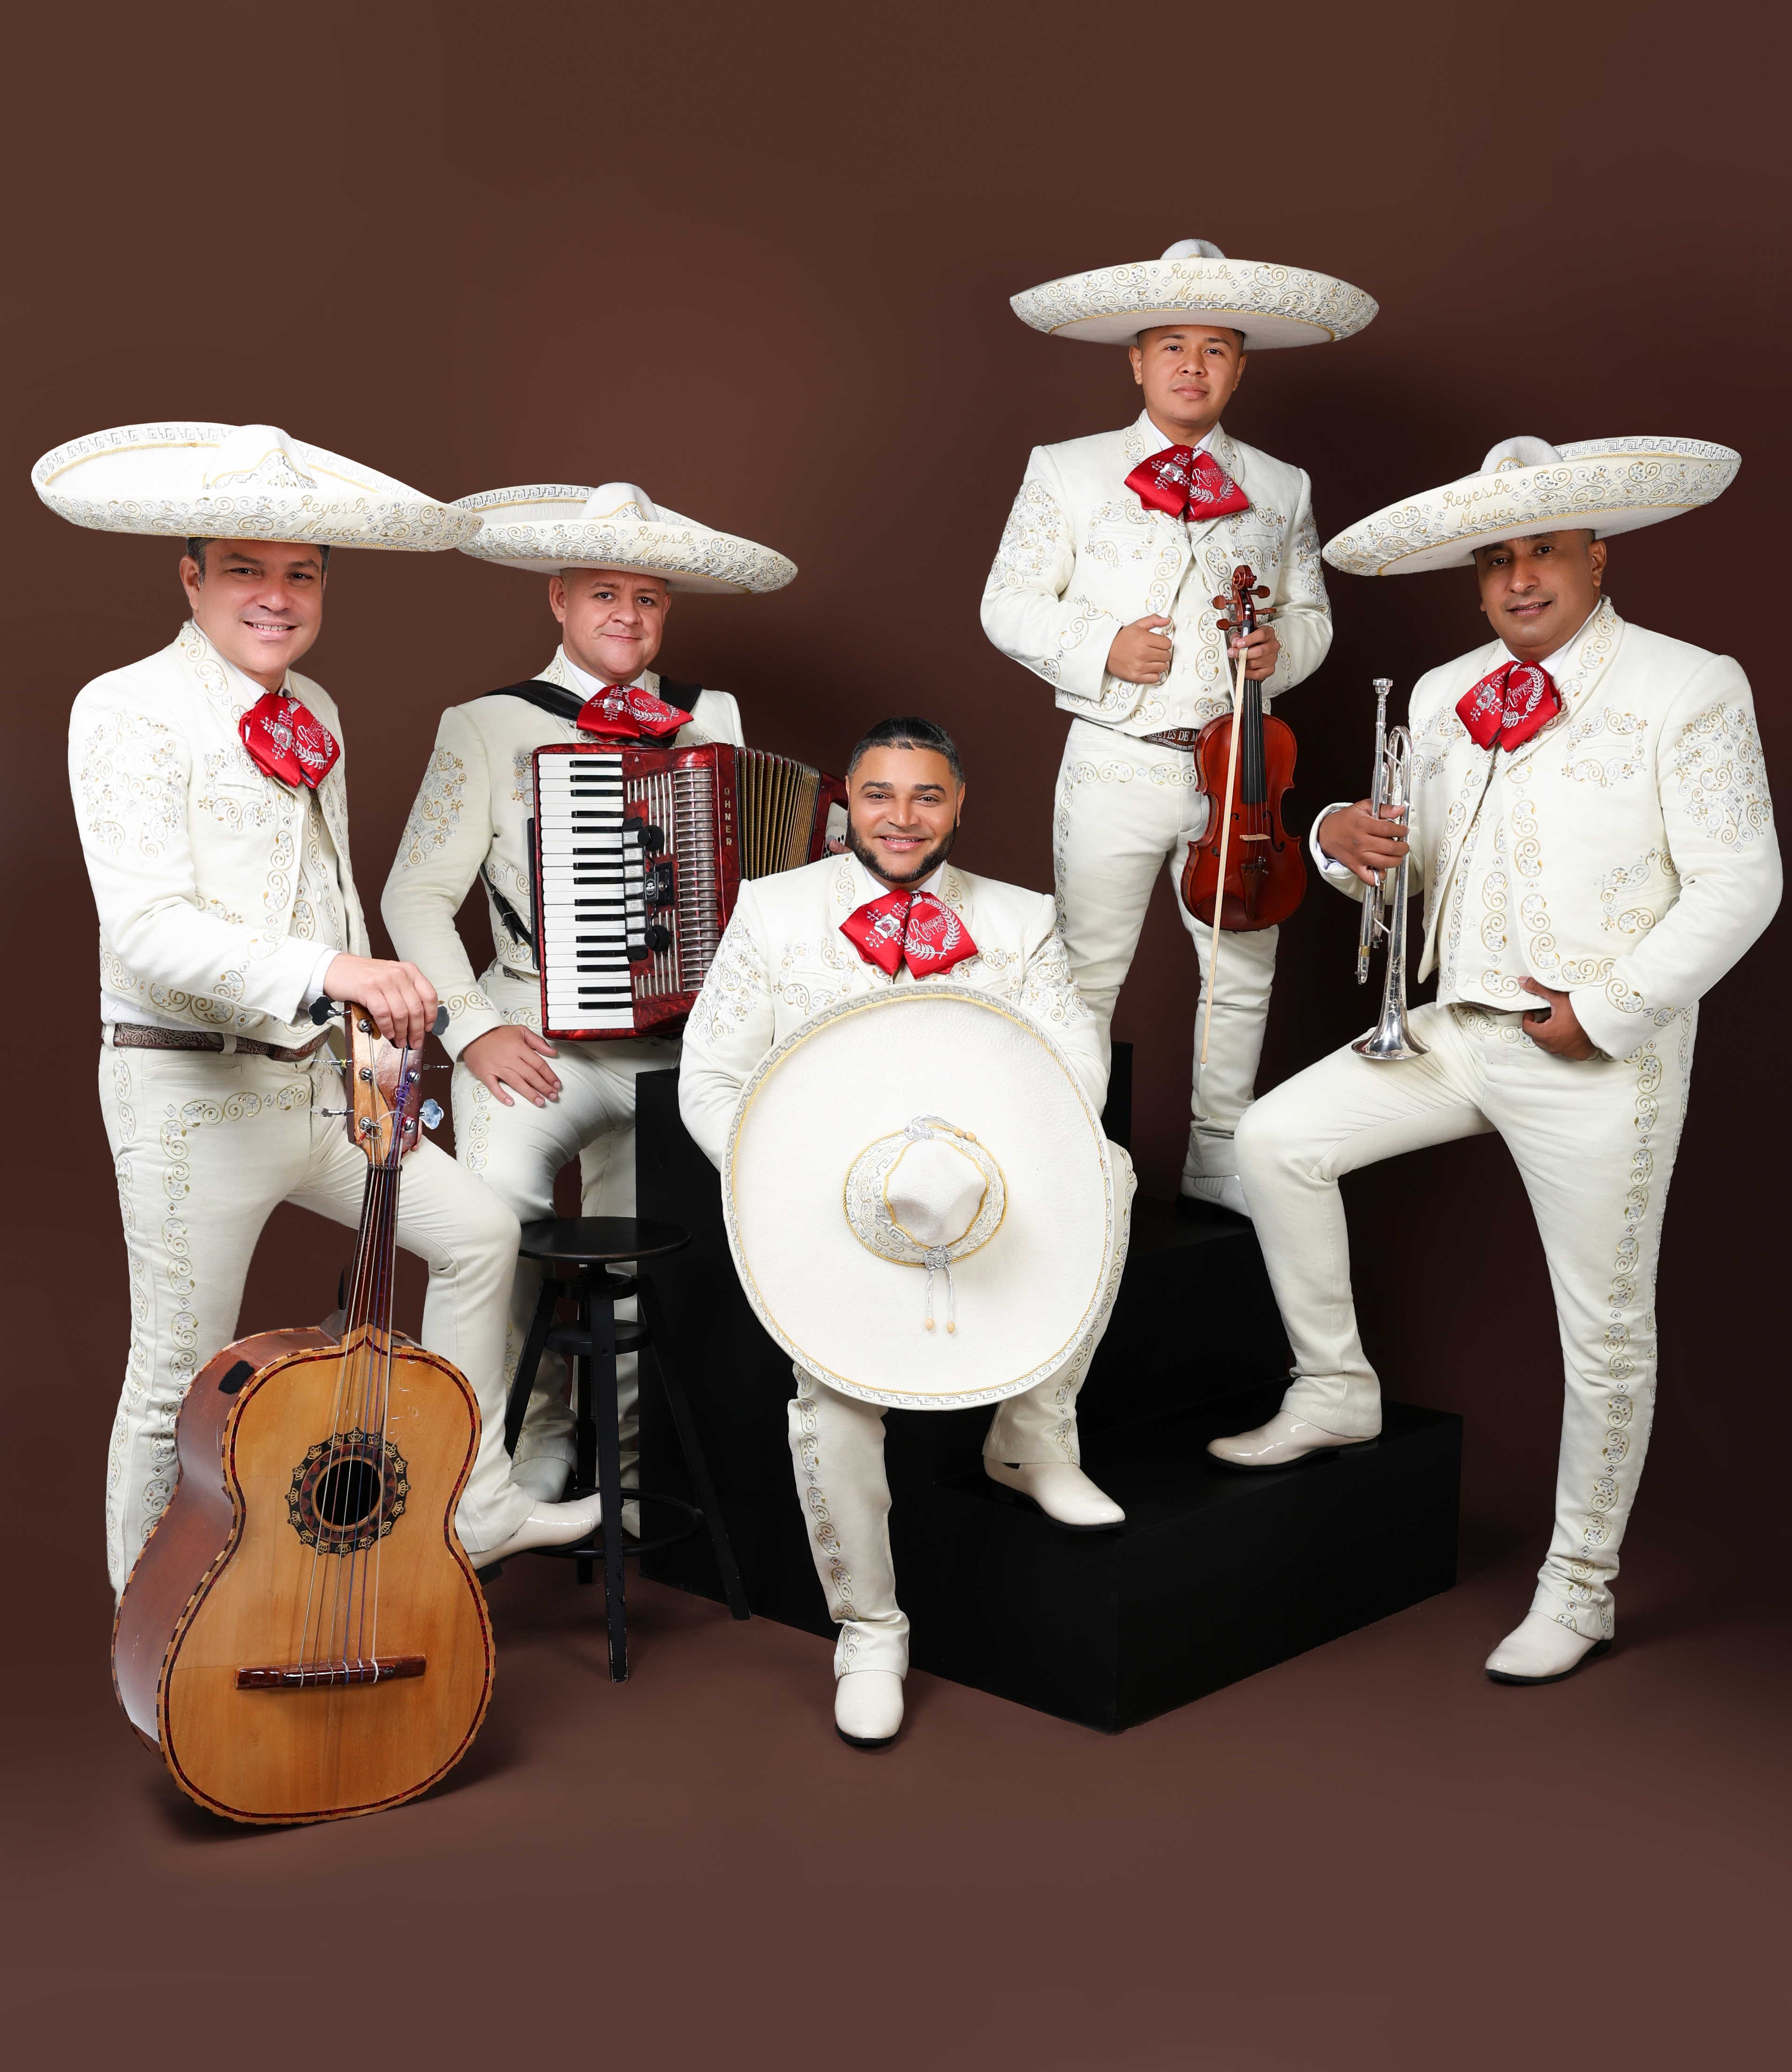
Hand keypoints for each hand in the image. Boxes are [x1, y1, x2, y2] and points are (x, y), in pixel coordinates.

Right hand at [323, 953, 438, 1049]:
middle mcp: (399, 974)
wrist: (335, 968)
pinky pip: (384, 1014)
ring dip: (401, 1032)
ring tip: (399, 1040)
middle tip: (414, 1041)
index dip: (431, 1016)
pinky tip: (387, 1033)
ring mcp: (384, 981)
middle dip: (416, 1030)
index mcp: (409, 970)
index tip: (428, 1027)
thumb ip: (404, 992)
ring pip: (401, 1014)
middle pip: (416, 1008)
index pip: (429, 996)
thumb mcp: (390, 977)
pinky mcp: (369, 989)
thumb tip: (417, 1018)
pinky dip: (387, 1027)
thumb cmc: (362, 975)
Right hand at [462, 1024, 561, 1106]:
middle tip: (553, 1096)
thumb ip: (538, 1042)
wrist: (473, 1033)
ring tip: (540, 1102)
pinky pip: (494, 1086)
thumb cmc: (497, 1034)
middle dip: (544, 1087)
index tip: (557, 1084)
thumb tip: (552, 1051)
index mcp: (519, 1048)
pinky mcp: (485, 1073)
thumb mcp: (520, 1031)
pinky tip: (510, 1102)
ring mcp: (497, 1067)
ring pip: (516, 1082)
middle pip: (530, 1075)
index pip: (538, 1064)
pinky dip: (501, 1095)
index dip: (549, 1075)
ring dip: (529, 1093)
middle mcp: (509, 1058)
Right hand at [1106, 615, 1174, 684]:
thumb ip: (1153, 620)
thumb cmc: (1121, 640)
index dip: (1164, 643)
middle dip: (1163, 653)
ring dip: (1160, 663)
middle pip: (1166, 656)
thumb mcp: (1137, 625)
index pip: (1167, 644)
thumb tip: (1166, 621)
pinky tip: (1149, 668)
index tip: (1159, 643)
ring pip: (1163, 667)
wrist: (1106, 652)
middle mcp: (1142, 653)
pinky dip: (1154, 674)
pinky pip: (1155, 678)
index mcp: (1144, 639)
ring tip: (1152, 660)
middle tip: (1156, 651)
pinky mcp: (1136, 676)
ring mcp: (1139, 666)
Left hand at [1228, 622, 1279, 680]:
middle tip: (1233, 653)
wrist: (1257, 650)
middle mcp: (1273, 645)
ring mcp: (1273, 658)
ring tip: (1237, 660)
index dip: (1249, 639)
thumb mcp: (1242, 635)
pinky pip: (1258, 674)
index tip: (1238, 644)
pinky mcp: (1270, 669)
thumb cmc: (1251, 641)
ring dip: (1243, 663)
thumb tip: (1235, 642)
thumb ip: (1237, 636)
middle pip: (1260, 651)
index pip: (1262, 635)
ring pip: (1256, 663)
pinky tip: (1243, 669)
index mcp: (1268, 633)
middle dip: (1243, 653)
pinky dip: (1248, 673)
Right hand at [1318, 800, 1408, 886]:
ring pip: (1384, 862)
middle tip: (1403, 844)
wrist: (1326, 834)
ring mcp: (1358, 856)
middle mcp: (1360, 842)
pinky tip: (1382, 867)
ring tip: (1396, 854)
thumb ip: (1383, 808)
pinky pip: (1370, 878)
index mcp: (1362, 825)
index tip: (1404, 831)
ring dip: (1396, 860)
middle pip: (1389, 848)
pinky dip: (1379, 875)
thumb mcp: (1363, 807)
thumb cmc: (1345, 821)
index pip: (1388, 829)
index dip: (1401, 831)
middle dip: (1402, 847)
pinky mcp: (1355, 867)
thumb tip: (1399, 810)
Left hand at [1517, 976, 1596, 1059]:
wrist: (1605, 1019)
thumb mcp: (1558, 996)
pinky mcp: (1578, 1054)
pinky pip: (1566, 1050)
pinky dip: (1566, 1042)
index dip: (1529, 1018)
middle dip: (1540, 1026)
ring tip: (1560, 1022)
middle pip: (1538, 1037)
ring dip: (1552, 1035)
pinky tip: (1572, 1032)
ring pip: (1551, 1044)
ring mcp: (1567, 1053)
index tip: (1533, 1012)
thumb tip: (1522, 981)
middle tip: (1548, 1015)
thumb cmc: (1581, 1008)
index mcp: (1546, 1034)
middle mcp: (1555, 1047)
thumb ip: (1538, 989)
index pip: (1528, 1028)